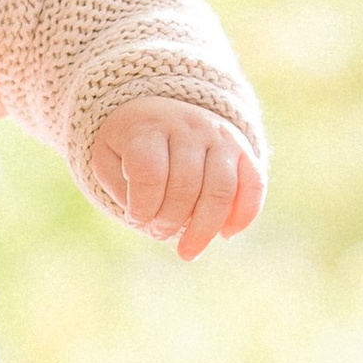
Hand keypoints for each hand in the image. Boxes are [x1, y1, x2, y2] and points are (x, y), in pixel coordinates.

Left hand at [88, 100, 265, 256]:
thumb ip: (122, 189)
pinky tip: (226, 235)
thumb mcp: (108, 159)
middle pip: (186, 186)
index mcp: (149, 127)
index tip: (135, 218)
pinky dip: (244, 215)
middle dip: (169, 222)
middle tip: (156, 234)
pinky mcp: (243, 150)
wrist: (161, 110)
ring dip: (204, 230)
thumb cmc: (130, 145)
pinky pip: (254, 184)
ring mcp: (220, 137)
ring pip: (221, 190)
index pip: (149, 172)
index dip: (141, 207)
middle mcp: (189, 127)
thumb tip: (153, 221)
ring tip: (187, 252)